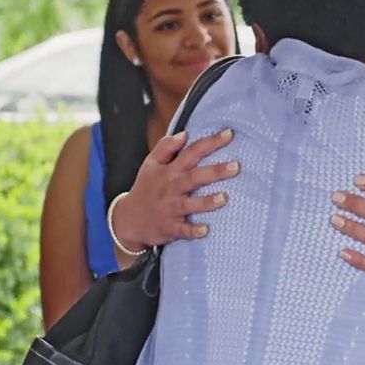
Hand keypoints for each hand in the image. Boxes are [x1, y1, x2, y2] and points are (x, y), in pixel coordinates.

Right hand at [112, 128, 240, 250]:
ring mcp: (170, 209)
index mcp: (169, 171)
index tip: (229, 133)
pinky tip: (206, 230)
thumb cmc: (145, 189)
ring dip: (206, 202)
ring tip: (224, 198)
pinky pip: (182, 230)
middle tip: (236, 166)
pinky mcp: (170, 227)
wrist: (127, 220)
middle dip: (215, 171)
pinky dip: (193, 231)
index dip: (210, 142)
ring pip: (189, 204)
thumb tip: (184, 133)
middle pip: (194, 177)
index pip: (192, 152)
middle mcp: (171, 188)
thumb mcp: (150, 164)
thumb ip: (166, 147)